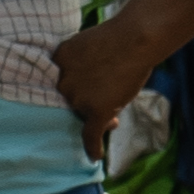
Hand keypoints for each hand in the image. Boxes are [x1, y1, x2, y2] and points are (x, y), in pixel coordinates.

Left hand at [46, 13, 167, 157]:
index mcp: (57, 62)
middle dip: (87, 102)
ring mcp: (78, 98)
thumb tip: (91, 90)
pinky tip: (95, 156)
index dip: (75, 87)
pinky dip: (93, 147)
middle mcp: (62, 82)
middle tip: (107, 96)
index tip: (85, 89)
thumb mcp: (87, 45)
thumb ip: (80, 65)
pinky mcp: (96, 111)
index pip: (61, 82)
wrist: (136, 38)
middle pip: (71, 100)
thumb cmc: (118, 38)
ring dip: (99, 116)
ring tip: (115, 109)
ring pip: (84, 115)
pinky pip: (90, 135)